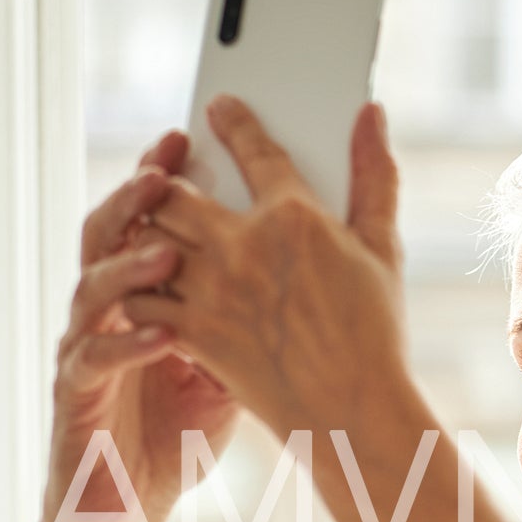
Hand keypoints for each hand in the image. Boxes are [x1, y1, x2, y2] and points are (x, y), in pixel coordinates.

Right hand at [41, 129, 240, 521]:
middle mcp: (106, 308)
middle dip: (136, 199)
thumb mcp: (227, 360)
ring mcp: (86, 347)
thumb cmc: (177, 427)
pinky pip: (94, 359)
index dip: (159, 175)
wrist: (131, 499)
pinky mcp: (77, 394)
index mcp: (142, 292)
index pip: (146, 217)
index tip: (188, 135)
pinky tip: (163, 333)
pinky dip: (127, 343)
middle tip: (167, 169)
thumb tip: (305, 258)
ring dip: (129, 264)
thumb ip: (251, 307)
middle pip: (108, 234)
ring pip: (92, 288)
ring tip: (166, 248)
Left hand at [118, 94, 409, 445]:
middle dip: (166, 180)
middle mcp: (244, 246)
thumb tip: (372, 114)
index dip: (232, 121)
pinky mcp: (193, 335)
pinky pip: (140, 298)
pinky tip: (150, 286)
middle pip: (175, 191)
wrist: (352, 413)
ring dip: (144, 231)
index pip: (253, 148)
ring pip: (146, 239)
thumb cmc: (375, 333)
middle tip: (169, 178)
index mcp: (294, 217)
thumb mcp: (382, 247)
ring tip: (152, 231)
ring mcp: (212, 292)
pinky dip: (138, 289)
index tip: (217, 108)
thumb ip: (374, 175)